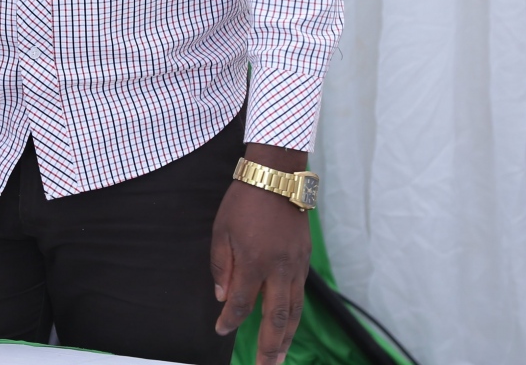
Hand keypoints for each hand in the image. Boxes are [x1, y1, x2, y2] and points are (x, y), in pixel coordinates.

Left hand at [210, 144, 310, 364]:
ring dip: (287, 338)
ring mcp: (296, 266)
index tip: (220, 330)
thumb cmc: (244, 201)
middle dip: (270, 348)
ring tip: (280, 358)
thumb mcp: (221, 230)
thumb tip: (222, 296)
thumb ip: (221, 266)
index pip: (240, 303)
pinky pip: (300, 295)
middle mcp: (279, 269)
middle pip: (276, 318)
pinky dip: (294, 315)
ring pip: (294, 311)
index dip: (229, 320)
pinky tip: (288, 326)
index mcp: (254, 262)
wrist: (277, 177)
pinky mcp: (305, 260)